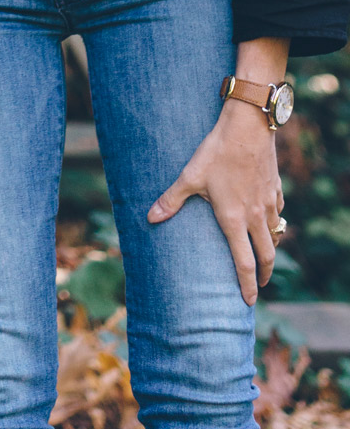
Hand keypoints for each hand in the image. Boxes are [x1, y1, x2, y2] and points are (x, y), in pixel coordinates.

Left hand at [148, 99, 285, 305]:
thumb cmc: (216, 152)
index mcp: (234, 219)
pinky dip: (275, 220)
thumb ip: (171, 200)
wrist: (247, 128)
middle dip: (263, 273)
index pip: (244, 262)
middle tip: (259, 285)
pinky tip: (269, 217)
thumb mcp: (189, 176)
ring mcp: (269, 202)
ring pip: (275, 233)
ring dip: (270, 247)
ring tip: (264, 255)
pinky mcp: (275, 187)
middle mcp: (256, 215)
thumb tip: (150, 218)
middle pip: (266, 255)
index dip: (247, 284)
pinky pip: (278, 211)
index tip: (249, 301)